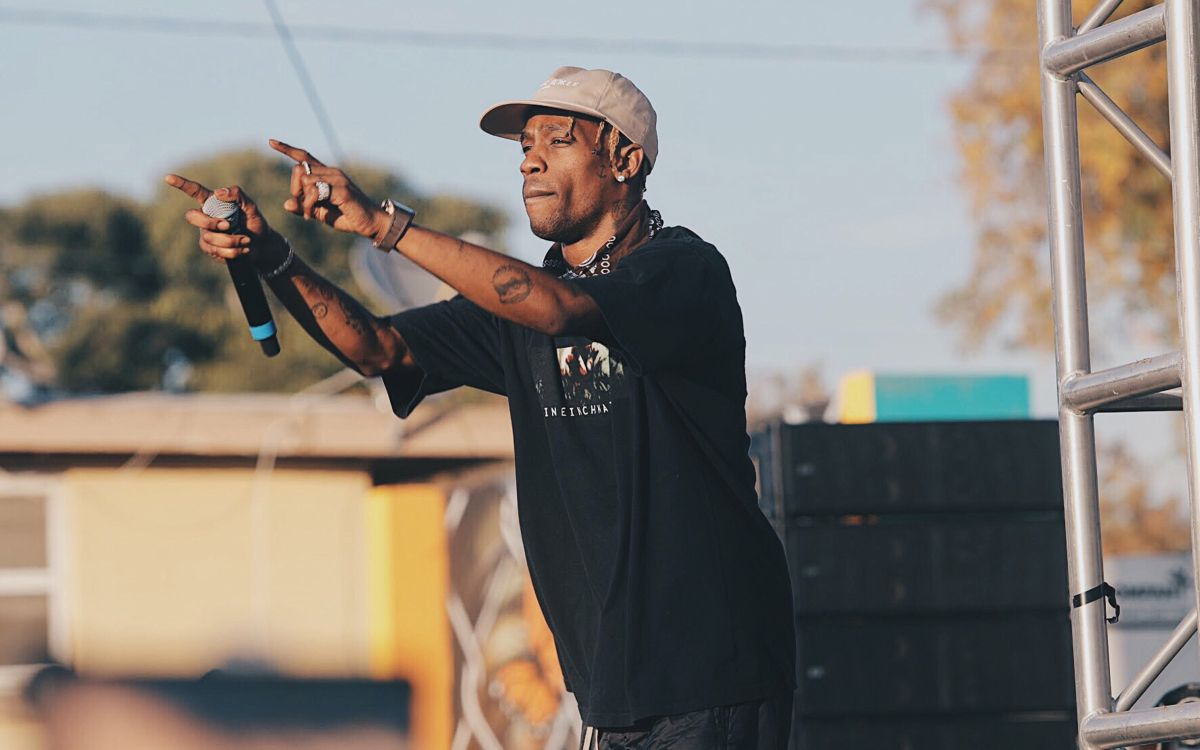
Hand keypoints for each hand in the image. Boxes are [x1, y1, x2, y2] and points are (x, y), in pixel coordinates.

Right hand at [163, 174, 282, 262]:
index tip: (168, 177)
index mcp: (213, 203)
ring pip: (208, 237)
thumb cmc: (253, 222)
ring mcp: (205, 233)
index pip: (194, 191)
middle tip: (228, 225)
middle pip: (192, 217)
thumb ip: (238, 194)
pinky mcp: (210, 249)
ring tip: (246, 240)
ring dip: (232, 240)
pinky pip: (216, 251)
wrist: (261, 245)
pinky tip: (243, 249)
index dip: (181, 184)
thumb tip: (219, 193)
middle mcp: (205, 217)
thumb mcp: (251, 207)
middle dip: (210, 222)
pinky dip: (233, 251)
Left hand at [269, 139, 387, 238]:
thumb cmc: (348, 217)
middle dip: (295, 189)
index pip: (304, 157)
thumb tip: (286, 204)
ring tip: (310, 215)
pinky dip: (309, 205)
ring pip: (306, 181)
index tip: (271, 142)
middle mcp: (332, 172)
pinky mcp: (342, 189)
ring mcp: (338, 179)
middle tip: (304, 207)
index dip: (287, 149)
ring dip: (303, 201)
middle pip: (299, 169)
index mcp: (327, 174)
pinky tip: (312, 216)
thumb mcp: (320, 213)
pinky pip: (315, 192)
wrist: (371, 223)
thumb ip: (304, 207)